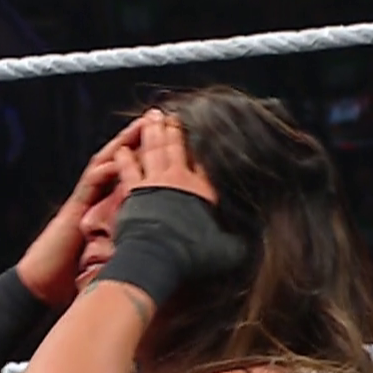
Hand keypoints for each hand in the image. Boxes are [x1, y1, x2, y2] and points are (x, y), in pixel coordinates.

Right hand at [15, 116, 146, 305]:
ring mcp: (82, 202)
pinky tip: (118, 159)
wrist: (40, 285)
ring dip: (123, 143)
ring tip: (142, 125)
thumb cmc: (71, 278)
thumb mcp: (109, 258)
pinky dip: (104, 170)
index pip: (130, 175)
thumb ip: (126, 245)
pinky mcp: (73, 210)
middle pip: (120, 161)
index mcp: (105, 207)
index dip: (149, 157)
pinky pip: (89, 184)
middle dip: (141, 139)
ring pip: (104, 164)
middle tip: (163, 118)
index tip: (172, 142)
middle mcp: (94, 199)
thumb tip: (154, 248)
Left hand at [94, 111, 246, 305]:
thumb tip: (250, 246)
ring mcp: (154, 183)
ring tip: (152, 117)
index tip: (200, 131)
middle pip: (175, 148)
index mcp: (202, 190)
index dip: (201, 145)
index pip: (203, 162)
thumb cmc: (192, 256)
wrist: (158, 257)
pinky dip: (125, 158)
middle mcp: (178, 180)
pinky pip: (128, 169)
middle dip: (174, 129)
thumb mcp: (224, 251)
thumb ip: (235, 243)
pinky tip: (122, 148)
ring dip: (152, 133)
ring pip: (153, 151)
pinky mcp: (133, 192)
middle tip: (170, 115)